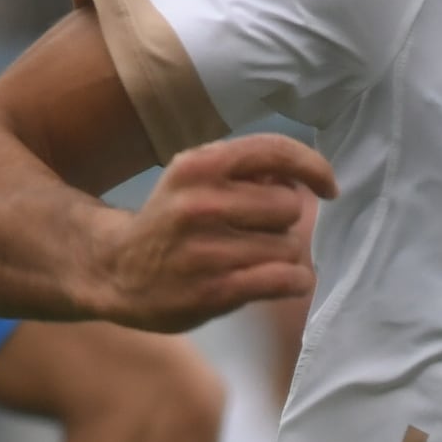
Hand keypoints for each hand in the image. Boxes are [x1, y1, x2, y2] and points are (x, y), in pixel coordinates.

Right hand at [91, 136, 331, 331]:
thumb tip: (298, 177)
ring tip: (253, 259)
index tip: (327, 187)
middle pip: (289, 206)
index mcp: (199, 165)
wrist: (114, 269)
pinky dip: (294, 281)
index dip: (313, 167)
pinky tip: (283, 281)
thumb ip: (243, 172)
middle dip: (284, 220)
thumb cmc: (169, 222)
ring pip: (289, 247)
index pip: (275, 151)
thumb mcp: (194, 180)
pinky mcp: (215, 290)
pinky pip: (284, 280)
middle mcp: (201, 202)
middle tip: (258, 232)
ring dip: (282, 255)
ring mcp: (207, 250)